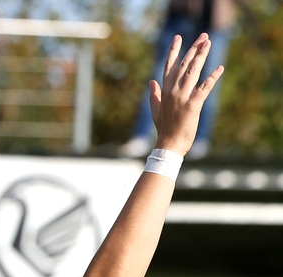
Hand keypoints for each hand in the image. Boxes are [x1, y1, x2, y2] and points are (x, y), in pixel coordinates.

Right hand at [150, 34, 223, 155]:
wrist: (168, 146)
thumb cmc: (164, 130)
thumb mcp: (156, 111)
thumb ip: (154, 95)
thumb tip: (151, 82)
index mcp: (165, 92)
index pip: (169, 67)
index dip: (174, 51)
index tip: (178, 38)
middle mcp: (173, 92)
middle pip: (184, 65)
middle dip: (193, 49)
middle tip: (203, 36)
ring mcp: (182, 98)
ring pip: (192, 72)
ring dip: (201, 56)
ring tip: (208, 43)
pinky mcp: (192, 106)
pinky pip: (204, 89)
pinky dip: (212, 78)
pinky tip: (220, 68)